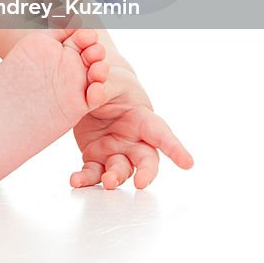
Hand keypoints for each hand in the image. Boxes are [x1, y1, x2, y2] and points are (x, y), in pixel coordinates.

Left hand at [70, 66, 193, 189]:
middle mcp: (134, 140)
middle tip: (141, 182)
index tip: (187, 163)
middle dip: (147, 173)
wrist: (91, 92)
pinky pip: (93, 172)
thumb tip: (94, 93)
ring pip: (120, 171)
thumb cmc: (111, 85)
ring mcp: (116, 152)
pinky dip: (85, 179)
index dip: (175, 149)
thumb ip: (104, 86)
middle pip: (146, 160)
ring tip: (107, 182)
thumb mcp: (110, 80)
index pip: (161, 133)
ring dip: (114, 178)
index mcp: (142, 119)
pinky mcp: (96, 158)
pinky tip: (76, 180)